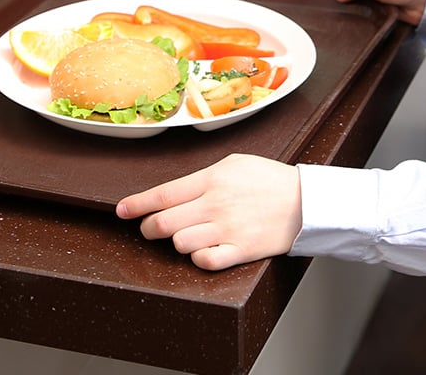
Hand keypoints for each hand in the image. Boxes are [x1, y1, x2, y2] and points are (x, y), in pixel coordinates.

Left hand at [116, 154, 301, 270]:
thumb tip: (173, 192)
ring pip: (179, 244)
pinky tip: (204, 248)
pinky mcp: (239, 251)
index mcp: (213, 179)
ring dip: (177, 241)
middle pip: (164, 223)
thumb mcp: (235, 163)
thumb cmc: (269, 179)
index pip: (163, 194)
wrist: (304, 201)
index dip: (137, 204)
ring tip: (187, 235)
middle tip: (153, 226)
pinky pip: (203, 262)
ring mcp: (227, 230)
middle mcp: (216, 205)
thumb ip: (203, 177)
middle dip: (150, 227)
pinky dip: (198, 258)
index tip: (121, 210)